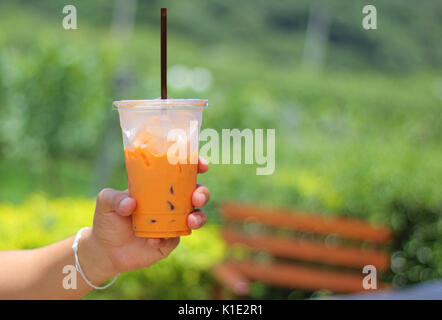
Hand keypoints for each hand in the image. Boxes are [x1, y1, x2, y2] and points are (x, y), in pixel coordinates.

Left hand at [83, 157, 209, 280]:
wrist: (106, 250)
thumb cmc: (108, 219)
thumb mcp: (106, 202)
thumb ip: (115, 198)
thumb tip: (131, 203)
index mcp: (159, 186)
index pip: (182, 172)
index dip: (196, 166)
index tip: (202, 165)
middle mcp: (171, 203)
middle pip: (197, 193)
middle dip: (202, 193)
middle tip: (196, 198)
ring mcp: (173, 222)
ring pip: (197, 216)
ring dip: (198, 217)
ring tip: (190, 221)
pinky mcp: (170, 241)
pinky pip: (177, 237)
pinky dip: (168, 238)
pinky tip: (154, 241)